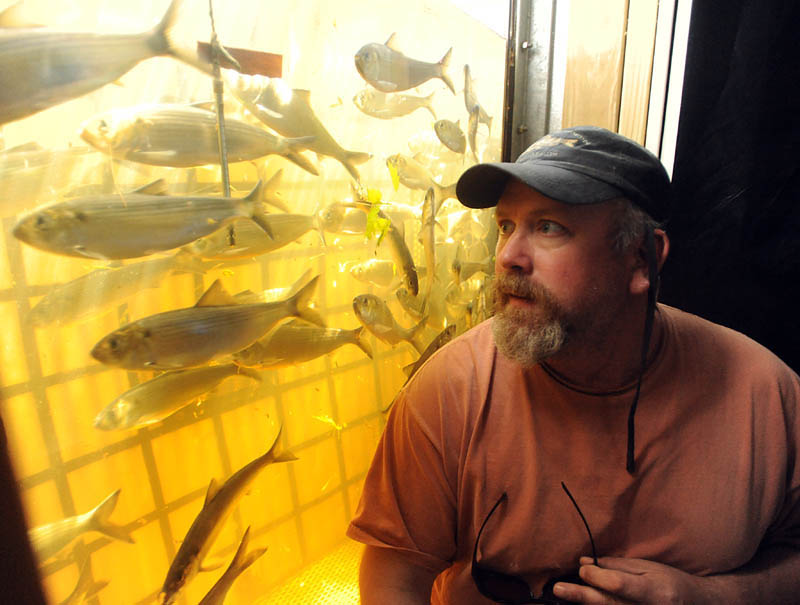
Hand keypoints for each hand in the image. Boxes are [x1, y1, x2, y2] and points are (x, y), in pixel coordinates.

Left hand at [551, 556, 717, 603]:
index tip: (583, 568)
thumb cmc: (670, 581)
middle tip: (559, 588)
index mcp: (652, 590)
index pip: (619, 585)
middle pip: (608, 603)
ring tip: (565, 592)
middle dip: (581, 595)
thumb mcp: (648, 567)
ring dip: (586, 602)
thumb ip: (616, 566)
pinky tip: (586, 599)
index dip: (598, 577)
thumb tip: (585, 564)